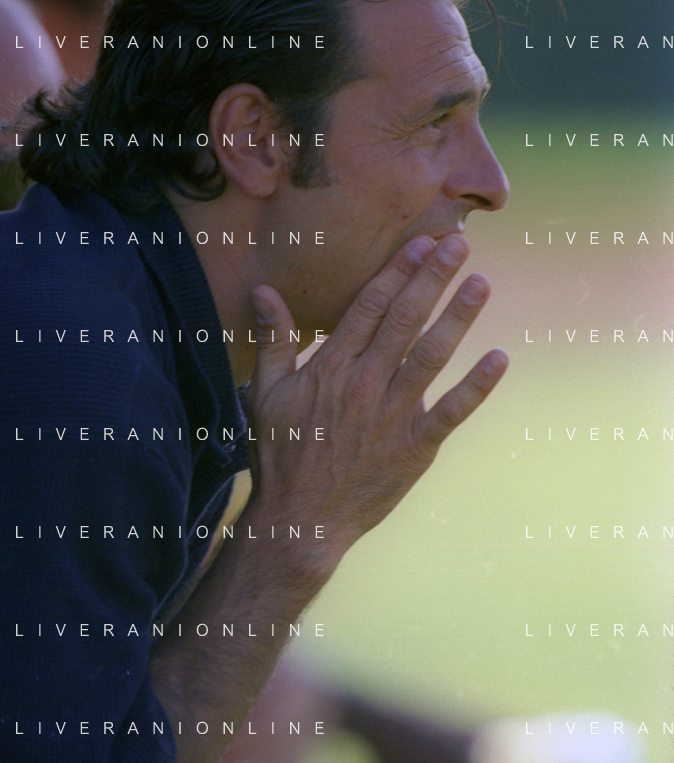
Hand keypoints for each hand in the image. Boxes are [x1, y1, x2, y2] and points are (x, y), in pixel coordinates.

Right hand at [246, 234, 507, 564]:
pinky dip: (477, 386)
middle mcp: (365, 384)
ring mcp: (393, 416)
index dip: (397, 271)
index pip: (369, 307)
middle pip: (404, 320)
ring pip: (430, 356)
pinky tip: (499, 357)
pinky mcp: (415, 448)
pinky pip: (452, 411)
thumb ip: (272, 340)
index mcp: (331, 368)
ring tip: (480, 283)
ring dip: (457, 318)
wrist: (300, 520)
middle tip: (459, 243)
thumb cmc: (280, 454)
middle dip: (432, 278)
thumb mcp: (264, 393)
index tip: (421, 242)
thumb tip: (263, 291)